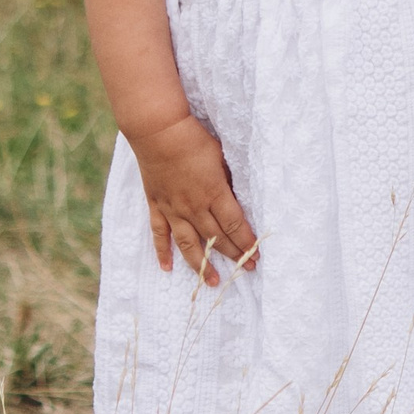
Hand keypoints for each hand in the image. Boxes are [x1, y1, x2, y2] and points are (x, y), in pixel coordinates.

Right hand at [133, 113, 258, 286]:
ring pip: (189, 243)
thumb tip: (239, 195)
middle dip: (234, 255)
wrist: (159, 131)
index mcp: (214, 193)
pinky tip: (167, 267)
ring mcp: (173, 209)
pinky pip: (159, 233)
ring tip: (211, 281)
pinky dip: (162, 251)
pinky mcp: (156, 205)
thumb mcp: (222, 156)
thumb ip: (230, 179)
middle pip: (217, 237)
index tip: (257, 255)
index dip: (247, 242)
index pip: (235, 225)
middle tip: (246, 269)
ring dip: (201, 264)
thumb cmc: (194, 140)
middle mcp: (194, 207)